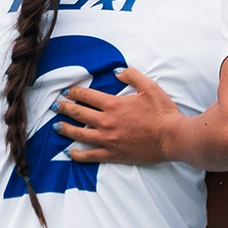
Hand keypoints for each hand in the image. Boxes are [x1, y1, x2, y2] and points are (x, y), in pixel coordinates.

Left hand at [56, 67, 179, 164]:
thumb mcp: (149, 87)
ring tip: (56, 127)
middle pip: (79, 113)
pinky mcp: (114, 154)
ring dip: (66, 129)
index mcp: (113, 105)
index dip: (75, 92)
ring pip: (80, 134)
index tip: (67, 92)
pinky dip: (78, 155)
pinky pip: (90, 155)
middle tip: (56, 106)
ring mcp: (108, 140)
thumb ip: (132, 76)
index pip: (87, 96)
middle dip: (65, 108)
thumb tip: (117, 72)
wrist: (172, 138)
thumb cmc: (163, 112)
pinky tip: (70, 153)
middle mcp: (106, 122)